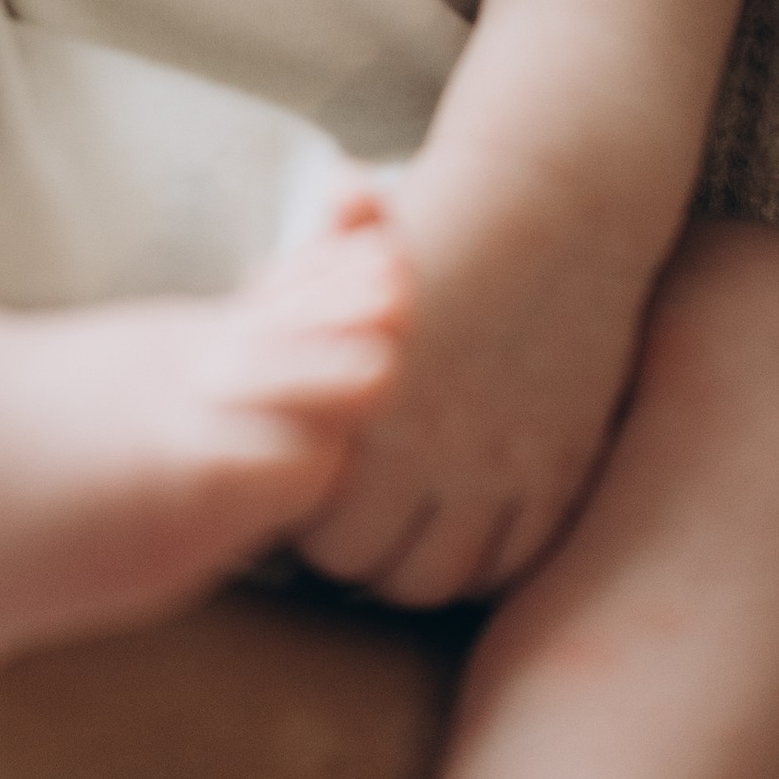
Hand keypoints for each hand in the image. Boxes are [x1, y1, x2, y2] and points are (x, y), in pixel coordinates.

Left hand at [301, 159, 658, 606]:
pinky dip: (485, 557)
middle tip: (353, 516)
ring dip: (415, 566)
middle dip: (352, 549)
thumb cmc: (432, 219)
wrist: (551, 199)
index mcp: (360, 401)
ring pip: (438, 578)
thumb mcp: (337, 263)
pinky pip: (513, 558)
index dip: (302, 513)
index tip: (309, 484)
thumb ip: (280, 316)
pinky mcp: (559, 465)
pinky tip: (469, 522)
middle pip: (366, 563)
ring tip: (406, 529)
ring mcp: (500, 462)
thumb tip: (219, 366)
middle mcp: (428, 446)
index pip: (307, 520)